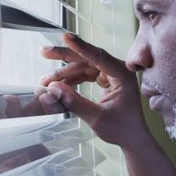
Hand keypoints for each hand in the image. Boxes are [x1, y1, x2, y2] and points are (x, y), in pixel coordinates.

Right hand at [39, 34, 150, 149]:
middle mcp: (118, 70)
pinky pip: (84, 74)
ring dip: (64, 73)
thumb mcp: (97, 118)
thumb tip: (54, 89)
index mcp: (123, 75)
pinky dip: (70, 79)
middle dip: (65, 55)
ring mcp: (111, 74)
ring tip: (45, 82)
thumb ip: (75, 103)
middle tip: (44, 51)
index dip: (80, 47)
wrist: (131, 138)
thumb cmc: (121, 129)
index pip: (99, 56)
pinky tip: (57, 85)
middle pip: (88, 57)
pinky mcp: (105, 79)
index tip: (65, 37)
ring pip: (83, 66)